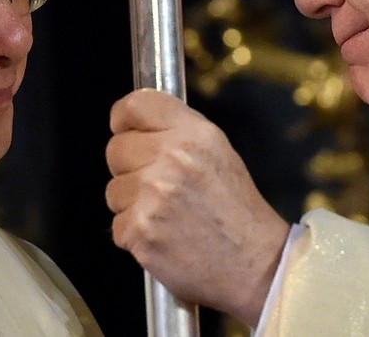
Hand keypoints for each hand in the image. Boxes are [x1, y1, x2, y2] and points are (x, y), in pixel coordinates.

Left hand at [105, 88, 290, 326]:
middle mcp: (171, 160)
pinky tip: (163, 235)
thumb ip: (177, 132)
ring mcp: (153, 196)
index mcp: (193, 134)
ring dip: (132, 204)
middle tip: (157, 185)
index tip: (124, 128)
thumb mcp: (217, 152)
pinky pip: (118, 225)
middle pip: (115, 149)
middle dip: (130, 167)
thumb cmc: (236, 211)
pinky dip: (135, 234)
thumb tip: (136, 124)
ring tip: (166, 215)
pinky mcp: (141, 231)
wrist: (254, 263)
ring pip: (114, 190)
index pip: (136, 105)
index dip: (124, 117)